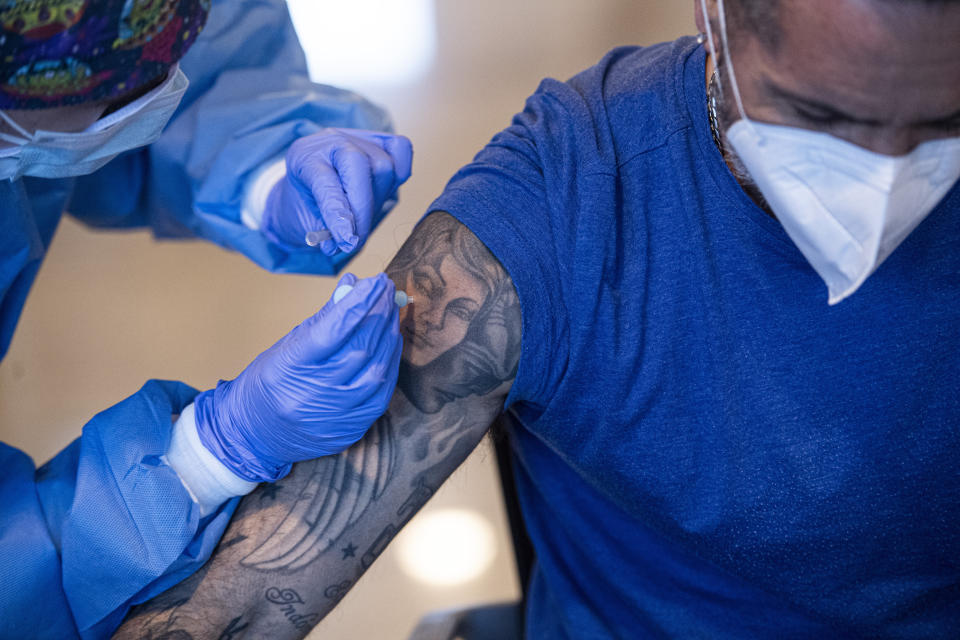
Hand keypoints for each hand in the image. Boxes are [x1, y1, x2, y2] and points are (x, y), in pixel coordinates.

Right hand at [193, 273, 402, 481]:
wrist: (254, 436)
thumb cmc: (268, 384)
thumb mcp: (287, 346)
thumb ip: (324, 318)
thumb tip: (352, 285)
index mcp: (290, 367)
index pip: (333, 329)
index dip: (359, 303)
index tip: (376, 282)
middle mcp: (313, 394)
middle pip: (359, 347)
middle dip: (378, 314)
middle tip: (387, 291)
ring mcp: (333, 416)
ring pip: (375, 370)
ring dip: (388, 337)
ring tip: (390, 313)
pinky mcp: (350, 430)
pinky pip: (381, 394)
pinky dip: (389, 365)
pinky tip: (390, 344)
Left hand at [262, 129, 412, 254]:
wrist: (312, 189)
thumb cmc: (309, 205)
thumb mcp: (306, 221)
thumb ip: (326, 231)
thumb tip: (348, 241)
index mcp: (304, 157)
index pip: (325, 182)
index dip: (338, 214)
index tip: (347, 240)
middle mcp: (331, 142)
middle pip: (359, 165)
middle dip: (362, 209)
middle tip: (357, 239)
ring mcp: (358, 138)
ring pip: (384, 166)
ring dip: (377, 201)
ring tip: (362, 218)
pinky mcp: (381, 141)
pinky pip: (401, 150)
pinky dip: (400, 172)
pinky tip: (383, 192)